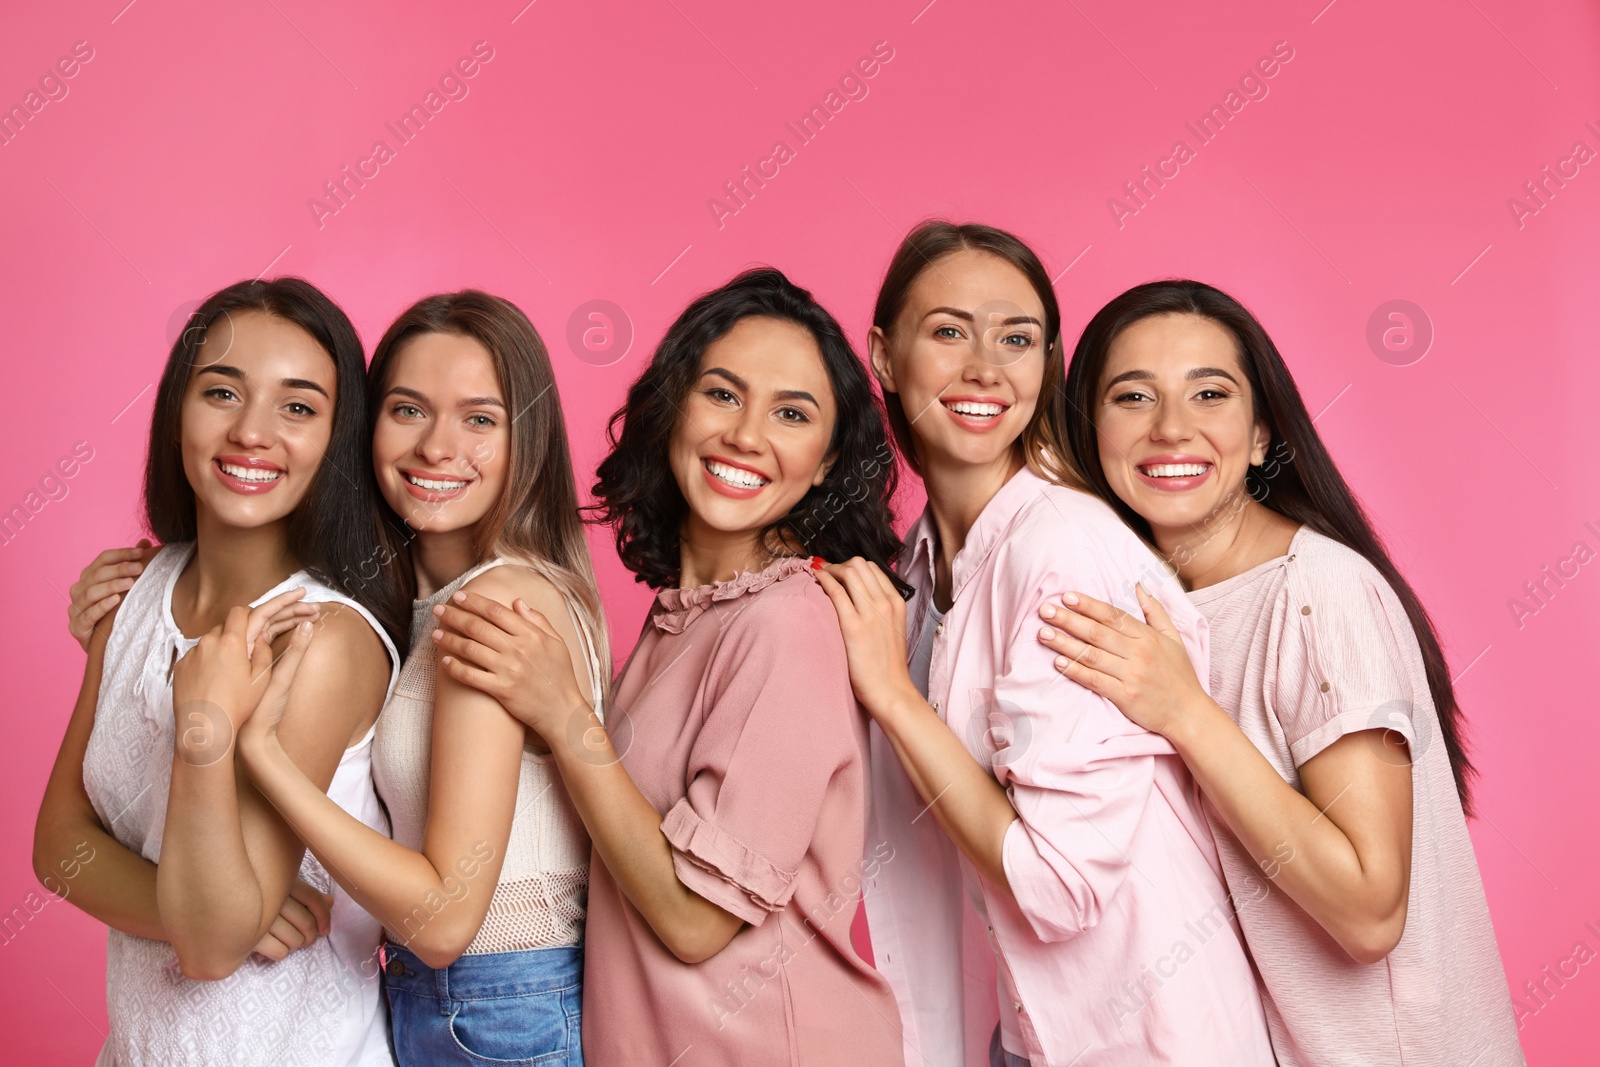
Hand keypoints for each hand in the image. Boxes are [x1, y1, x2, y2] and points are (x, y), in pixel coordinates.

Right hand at [67, 541, 158, 648]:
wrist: (110, 644)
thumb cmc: (119, 611)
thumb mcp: (127, 588)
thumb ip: (132, 565)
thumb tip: (145, 543)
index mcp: (89, 577)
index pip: (102, 559)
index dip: (122, 554)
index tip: (143, 552)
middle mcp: (79, 590)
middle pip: (97, 574)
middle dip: (119, 569)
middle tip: (140, 568)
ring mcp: (75, 609)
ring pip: (90, 593)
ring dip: (111, 586)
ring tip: (130, 583)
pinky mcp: (77, 628)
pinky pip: (87, 615)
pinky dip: (101, 606)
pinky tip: (115, 600)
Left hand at [171, 591, 310, 743]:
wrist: (205, 729)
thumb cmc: (237, 706)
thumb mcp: (262, 678)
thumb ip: (263, 651)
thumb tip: (262, 636)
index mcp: (232, 642)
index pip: (243, 612)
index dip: (256, 610)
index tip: (269, 608)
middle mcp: (209, 642)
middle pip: (227, 625)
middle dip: (240, 631)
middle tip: (252, 646)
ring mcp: (192, 654)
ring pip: (212, 640)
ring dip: (224, 647)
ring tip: (234, 669)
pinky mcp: (181, 667)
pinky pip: (198, 655)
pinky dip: (209, 661)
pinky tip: (217, 679)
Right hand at [252, 877, 333, 961]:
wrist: (214, 904)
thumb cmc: (251, 896)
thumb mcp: (279, 889)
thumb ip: (305, 894)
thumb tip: (331, 902)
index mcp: (281, 881)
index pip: (313, 898)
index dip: (325, 916)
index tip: (326, 930)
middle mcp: (272, 898)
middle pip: (307, 922)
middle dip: (311, 935)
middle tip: (307, 939)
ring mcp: (260, 918)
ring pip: (295, 939)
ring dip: (296, 944)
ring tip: (287, 940)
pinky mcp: (249, 938)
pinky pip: (280, 952)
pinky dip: (280, 952)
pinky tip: (271, 945)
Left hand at [432, 591, 586, 738]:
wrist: (562, 710)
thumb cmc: (561, 675)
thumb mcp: (556, 642)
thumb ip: (538, 620)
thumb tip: (517, 601)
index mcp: (530, 635)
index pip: (496, 611)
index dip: (474, 602)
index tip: (458, 596)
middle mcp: (517, 649)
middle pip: (478, 626)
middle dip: (454, 616)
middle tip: (438, 611)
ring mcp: (508, 670)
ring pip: (470, 649)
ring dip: (449, 640)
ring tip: (435, 634)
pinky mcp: (501, 690)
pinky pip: (471, 676)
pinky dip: (455, 668)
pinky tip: (444, 661)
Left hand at [813, 557, 916, 718]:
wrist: (891, 690)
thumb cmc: (888, 664)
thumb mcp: (893, 628)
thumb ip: (882, 610)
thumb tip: (862, 597)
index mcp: (896, 602)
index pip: (873, 568)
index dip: (853, 566)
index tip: (840, 571)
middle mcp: (885, 603)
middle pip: (860, 565)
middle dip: (840, 564)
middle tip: (828, 573)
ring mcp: (871, 613)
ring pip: (849, 572)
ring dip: (830, 569)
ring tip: (819, 574)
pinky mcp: (854, 626)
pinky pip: (836, 591)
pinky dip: (824, 579)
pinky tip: (815, 579)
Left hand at [1035, 585, 1209, 737]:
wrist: (1189, 714)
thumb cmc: (1179, 675)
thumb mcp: (1173, 638)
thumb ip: (1155, 611)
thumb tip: (1139, 585)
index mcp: (1148, 637)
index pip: (1113, 616)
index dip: (1088, 605)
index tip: (1066, 596)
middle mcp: (1139, 653)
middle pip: (1098, 632)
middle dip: (1068, 620)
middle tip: (1045, 610)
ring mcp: (1131, 675)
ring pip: (1092, 655)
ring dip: (1065, 643)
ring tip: (1043, 633)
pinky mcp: (1125, 696)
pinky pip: (1095, 680)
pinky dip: (1075, 671)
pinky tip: (1057, 663)